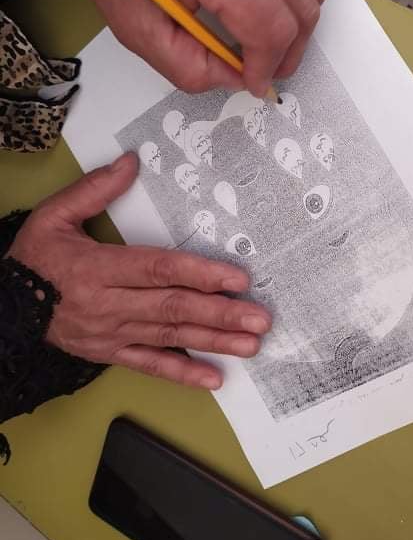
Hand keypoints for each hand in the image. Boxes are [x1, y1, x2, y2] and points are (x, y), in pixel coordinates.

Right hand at [7, 153, 271, 389]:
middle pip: (172, 308)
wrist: (3, 309)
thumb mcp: (53, 217)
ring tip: (250, 344)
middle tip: (259, 319)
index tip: (237, 278)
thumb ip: (94, 189)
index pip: (158, 270)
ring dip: (212, 342)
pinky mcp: (109, 354)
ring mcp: (110, 334)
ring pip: (168, 338)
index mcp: (96, 269)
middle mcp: (108, 305)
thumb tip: (131, 162)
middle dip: (220, 314)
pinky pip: (149, 366)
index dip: (199, 273)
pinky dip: (182, 374)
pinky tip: (214, 378)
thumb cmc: (33, 260)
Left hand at [55, 0, 328, 95]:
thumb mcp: (138, 31)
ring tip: (268, 43)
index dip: (266, 67)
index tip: (254, 83)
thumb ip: (190, 68)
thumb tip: (236, 78)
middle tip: (262, 71)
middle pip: (301, 9)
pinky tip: (276, 3)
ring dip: (298, 24)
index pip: (270, 26)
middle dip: (286, 53)